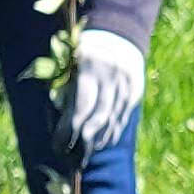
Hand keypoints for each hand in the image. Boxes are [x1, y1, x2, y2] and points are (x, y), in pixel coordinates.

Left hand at [66, 27, 145, 156]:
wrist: (118, 34)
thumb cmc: (85, 53)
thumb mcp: (72, 66)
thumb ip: (67, 92)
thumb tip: (63, 124)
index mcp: (89, 68)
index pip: (80, 109)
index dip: (68, 132)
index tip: (58, 146)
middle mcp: (110, 78)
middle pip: (97, 119)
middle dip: (83, 143)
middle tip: (72, 158)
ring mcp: (125, 86)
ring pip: (112, 121)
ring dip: (98, 141)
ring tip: (86, 153)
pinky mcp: (134, 92)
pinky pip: (122, 118)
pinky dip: (112, 133)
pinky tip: (102, 142)